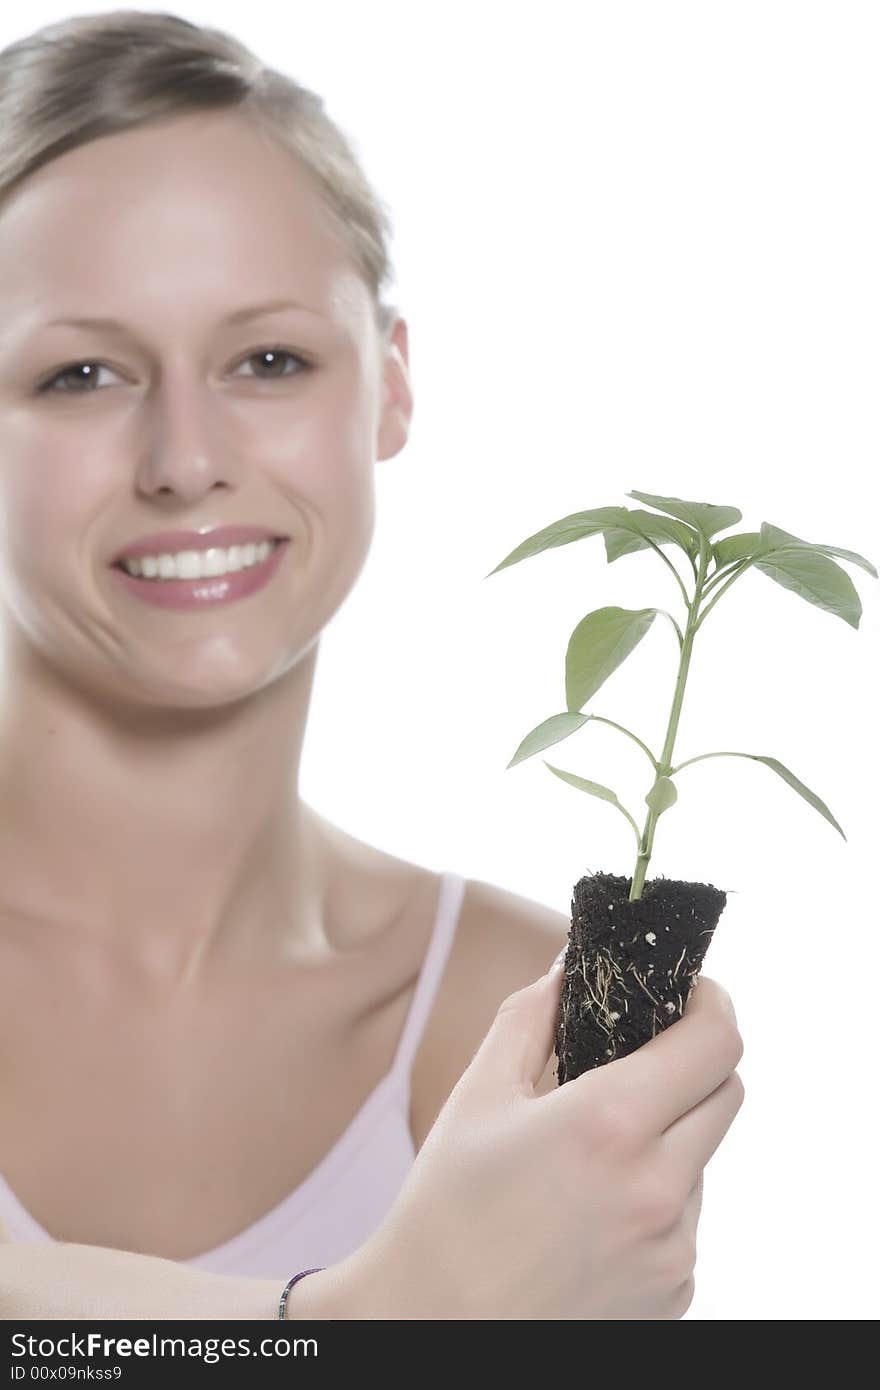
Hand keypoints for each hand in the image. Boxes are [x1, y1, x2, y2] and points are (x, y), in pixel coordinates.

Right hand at [330, 964, 743, 1318]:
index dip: (710, 1002)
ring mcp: (672, 1249)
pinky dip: (653, 1200)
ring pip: (701, 1160)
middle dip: (693, 1063)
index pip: (715, 1041)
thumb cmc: (446, 1209)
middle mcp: (657, 1189)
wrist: (433, 1326)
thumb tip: (570, 965)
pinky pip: (683, 1221)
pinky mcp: (672, 1294)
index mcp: (610, 1125)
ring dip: (668, 1138)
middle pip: (726, 1094)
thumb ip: (532, 1016)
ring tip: (591, 1157)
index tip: (688, 990)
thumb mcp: (480, 1095)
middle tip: (641, 1061)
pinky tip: (590, 1213)